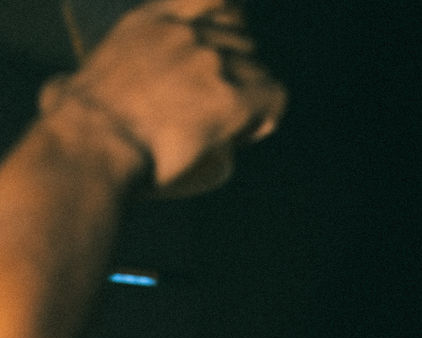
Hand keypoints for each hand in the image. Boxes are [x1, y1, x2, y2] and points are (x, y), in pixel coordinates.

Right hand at [43, 0, 285, 189]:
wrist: (94, 146)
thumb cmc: (77, 129)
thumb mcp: (69, 85)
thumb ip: (73, 82)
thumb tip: (62, 92)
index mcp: (150, 20)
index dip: (224, 27)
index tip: (221, 56)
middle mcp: (185, 31)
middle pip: (240, 37)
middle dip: (240, 69)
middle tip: (225, 106)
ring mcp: (210, 60)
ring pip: (259, 69)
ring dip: (253, 97)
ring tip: (234, 126)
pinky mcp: (230, 97)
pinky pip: (273, 97)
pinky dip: (266, 116)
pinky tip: (249, 132)